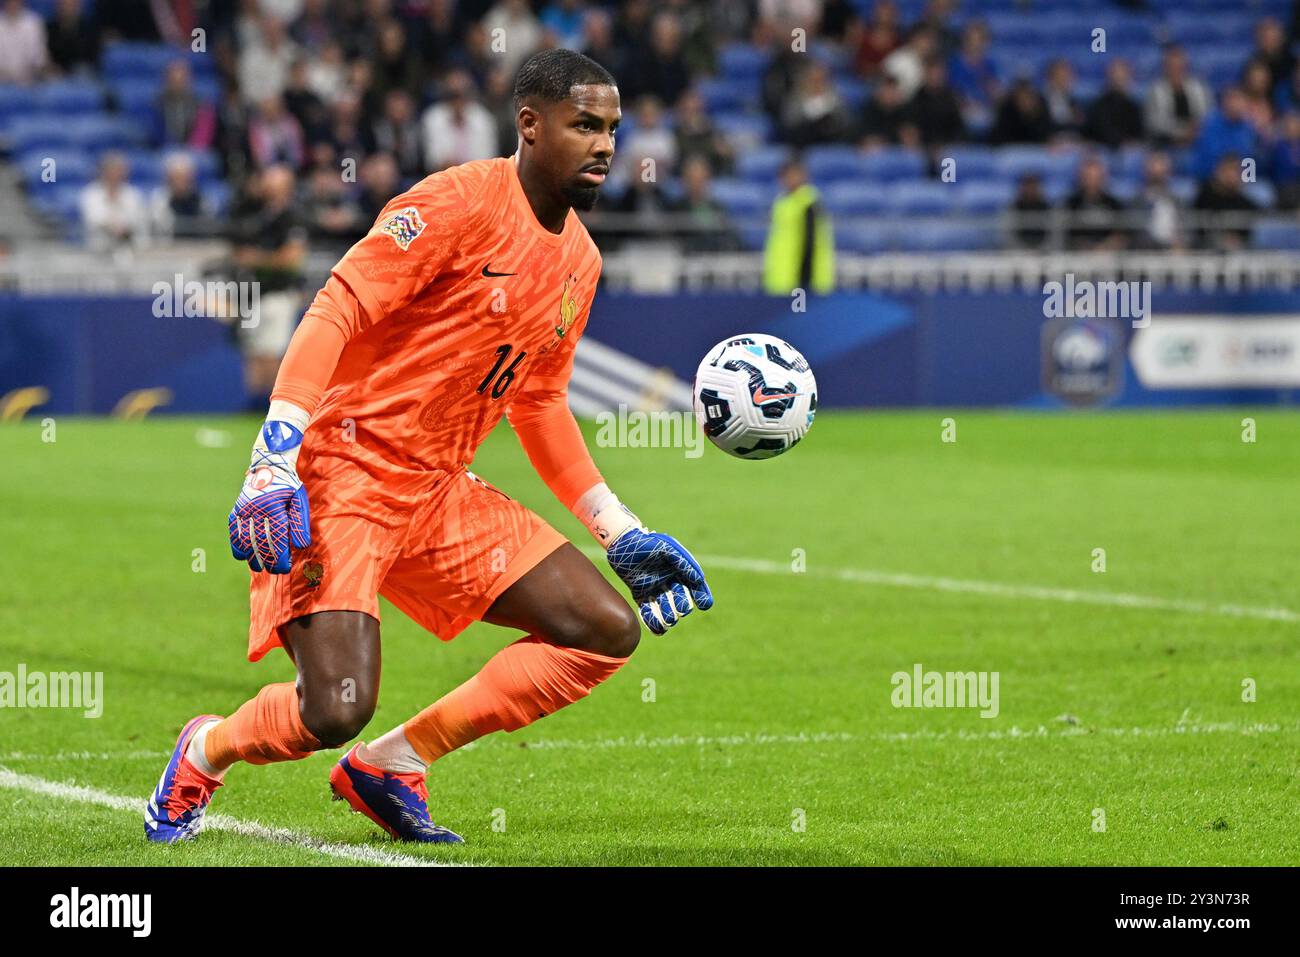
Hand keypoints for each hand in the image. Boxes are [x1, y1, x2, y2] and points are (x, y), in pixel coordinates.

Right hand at [228, 420, 310, 572]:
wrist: (269, 465)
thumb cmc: (289, 486)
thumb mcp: (300, 501)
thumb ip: (300, 523)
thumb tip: (300, 546)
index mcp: (274, 505)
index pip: (277, 537)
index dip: (280, 555)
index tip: (284, 568)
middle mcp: (256, 508)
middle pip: (261, 541)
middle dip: (269, 560)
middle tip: (275, 571)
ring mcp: (244, 509)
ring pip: (246, 538)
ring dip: (252, 556)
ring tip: (259, 568)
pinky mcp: (237, 510)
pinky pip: (235, 531)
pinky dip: (237, 544)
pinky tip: (242, 556)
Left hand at [606, 528, 713, 634]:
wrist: (623, 543)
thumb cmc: (647, 543)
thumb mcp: (668, 549)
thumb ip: (684, 563)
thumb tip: (699, 580)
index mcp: (680, 570)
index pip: (695, 586)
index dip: (702, 596)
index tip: (705, 604)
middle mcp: (669, 581)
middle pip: (681, 601)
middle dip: (681, 607)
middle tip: (679, 610)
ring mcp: (655, 589)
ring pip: (666, 609)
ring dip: (668, 617)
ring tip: (668, 621)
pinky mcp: (640, 594)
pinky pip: (649, 611)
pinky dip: (653, 621)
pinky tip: (658, 629)